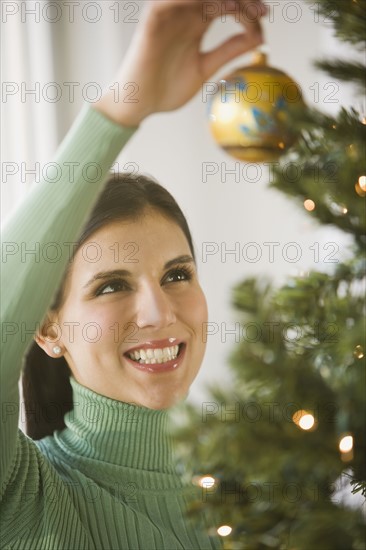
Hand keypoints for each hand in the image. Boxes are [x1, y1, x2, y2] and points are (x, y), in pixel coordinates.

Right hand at [94, 0, 266, 126]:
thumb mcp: (205, 68)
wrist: (139, 103)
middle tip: (261, 11)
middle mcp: (184, 13)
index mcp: (197, 23)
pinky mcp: (153, 18)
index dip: (248, 8)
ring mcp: (169, 13)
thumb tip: (259, 37)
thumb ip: (229, 50)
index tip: (264, 18)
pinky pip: (170, 0)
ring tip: (242, 7)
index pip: (227, 3)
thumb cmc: (167, 88)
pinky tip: (216, 5)